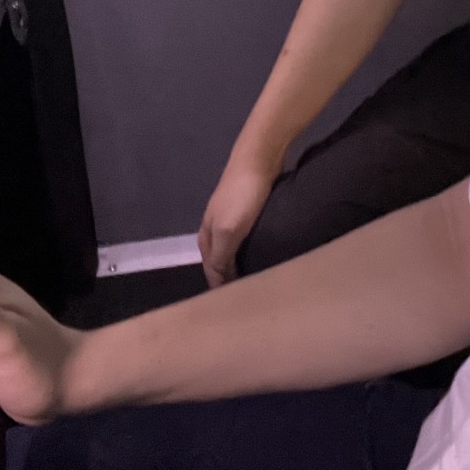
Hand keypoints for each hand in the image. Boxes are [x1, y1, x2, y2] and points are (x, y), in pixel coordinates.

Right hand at [198, 153, 276, 288]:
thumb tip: (217, 285)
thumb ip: (220, 258)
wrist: (258, 159)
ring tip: (259, 283)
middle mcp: (214, 231)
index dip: (221, 291)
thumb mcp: (228, 231)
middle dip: (230, 282)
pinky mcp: (247, 213)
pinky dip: (251, 253)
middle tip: (250, 300)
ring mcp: (230, 220)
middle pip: (219, 264)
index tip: (237, 310)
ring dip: (241, 267)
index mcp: (205, 238)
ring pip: (232, 252)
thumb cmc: (242, 198)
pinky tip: (264, 258)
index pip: (211, 274)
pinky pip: (246, 241)